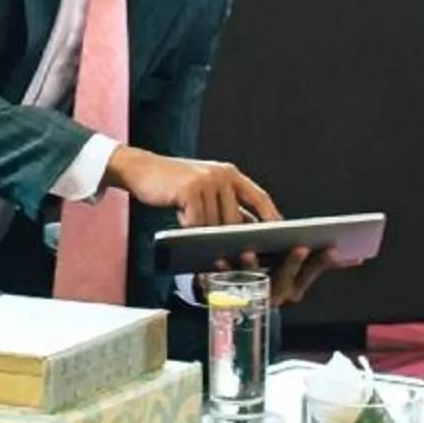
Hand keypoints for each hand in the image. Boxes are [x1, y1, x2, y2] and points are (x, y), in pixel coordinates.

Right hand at [106, 148, 279, 230]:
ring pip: (215, 224)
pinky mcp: (189, 190)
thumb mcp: (205, 187)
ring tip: (197, 238)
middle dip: (230, 239)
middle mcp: (222, 175)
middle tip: (226, 254)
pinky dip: (189, 230)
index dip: (271, 218)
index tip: (281, 236)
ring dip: (205, 236)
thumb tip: (245, 230)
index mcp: (230, 174)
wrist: (142, 168)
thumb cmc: (174, 183)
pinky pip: (196, 223)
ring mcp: (206, 181)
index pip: (259, 197)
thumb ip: (224, 202)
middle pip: (235, 219)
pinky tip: (181, 224)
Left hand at [198, 244, 345, 308]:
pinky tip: (218, 259)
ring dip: (252, 267)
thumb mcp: (298, 274)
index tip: (333, 249)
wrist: (243, 312)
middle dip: (293, 263)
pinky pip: (227, 284)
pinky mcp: (233, 296)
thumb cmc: (274, 282)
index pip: (312, 273)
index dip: (322, 263)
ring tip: (248, 251)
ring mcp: (256, 297)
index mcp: (296, 287)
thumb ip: (321, 265)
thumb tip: (355, 258)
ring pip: (256, 282)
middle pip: (288, 279)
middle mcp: (278, 295)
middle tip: (299, 247)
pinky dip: (223, 271)